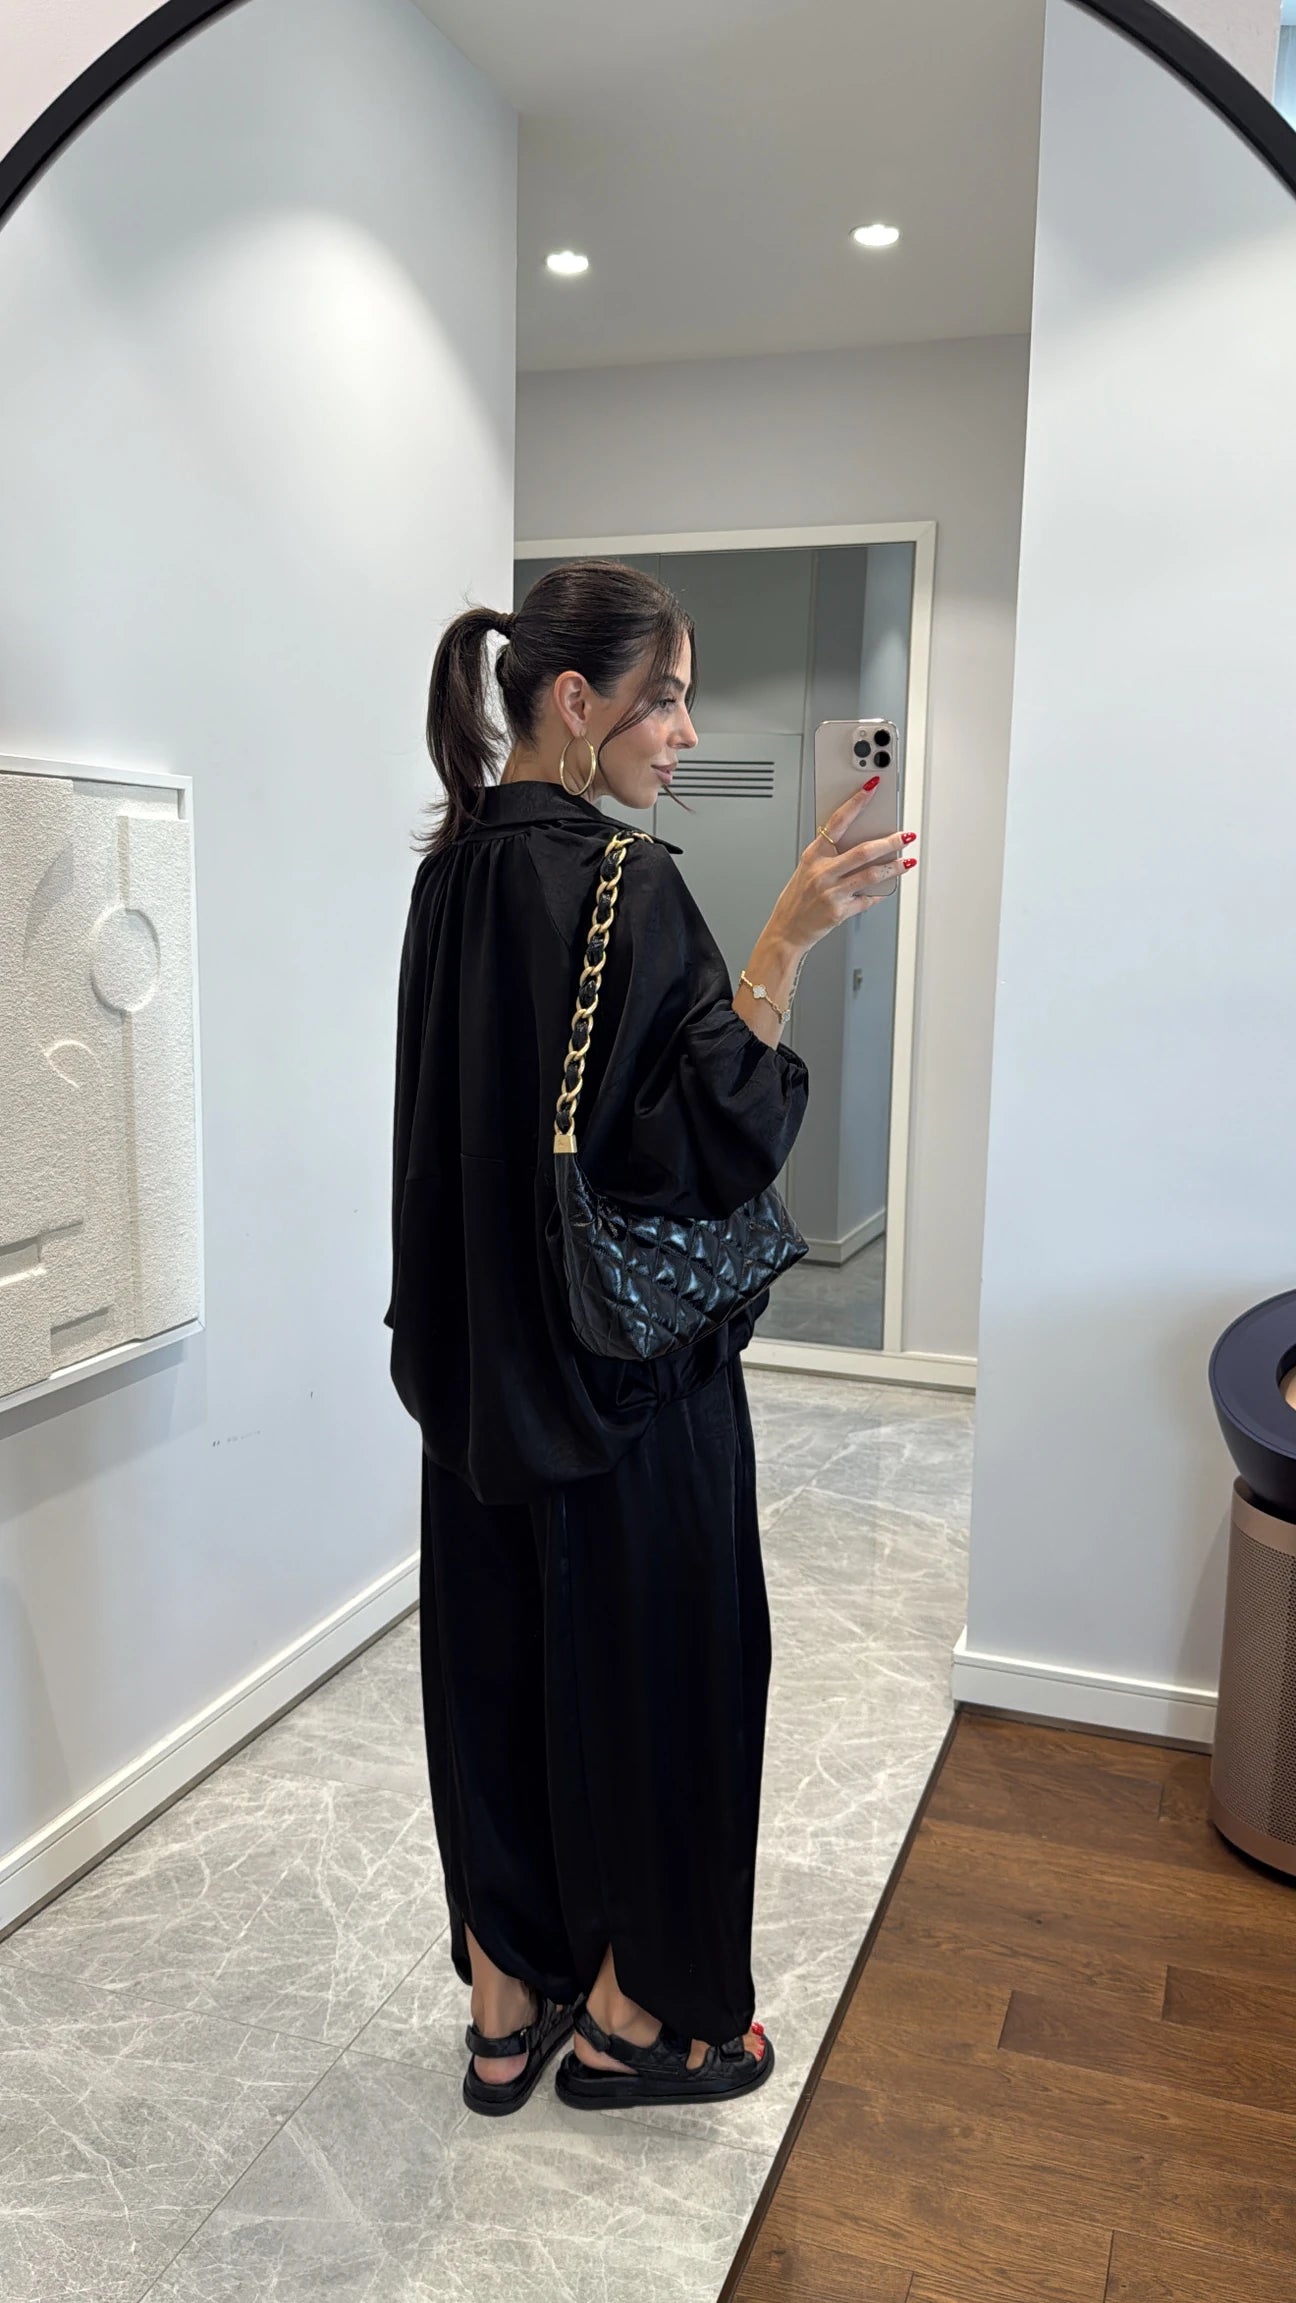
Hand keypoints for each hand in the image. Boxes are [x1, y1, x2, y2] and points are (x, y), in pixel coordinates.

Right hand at [762, 784, 914, 958]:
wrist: (786, 930)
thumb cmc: (797, 899)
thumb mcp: (807, 869)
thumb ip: (830, 856)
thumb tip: (863, 846)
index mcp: (813, 855)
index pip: (838, 821)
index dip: (856, 802)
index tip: (871, 788)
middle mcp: (822, 872)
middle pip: (863, 851)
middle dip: (890, 841)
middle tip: (906, 835)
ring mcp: (831, 892)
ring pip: (871, 875)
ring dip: (894, 867)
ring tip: (907, 861)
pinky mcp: (839, 911)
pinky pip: (867, 900)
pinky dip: (881, 893)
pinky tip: (889, 887)